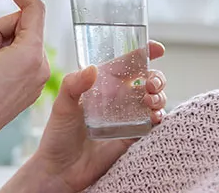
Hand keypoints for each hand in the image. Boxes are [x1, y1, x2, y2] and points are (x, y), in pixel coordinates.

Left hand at [26, 41, 165, 192]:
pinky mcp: (132, 136)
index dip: (145, 52)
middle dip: (156, 77)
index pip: (127, 63)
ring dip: (160, 96)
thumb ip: (73, 84)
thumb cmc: (58, 134)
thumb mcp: (62, 105)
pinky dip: (160, 118)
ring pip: (154, 100)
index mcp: (103, 84)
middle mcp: (118, 98)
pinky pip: (153, 124)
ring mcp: (127, 116)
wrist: (61, 169)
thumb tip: (92, 69)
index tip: (158, 49)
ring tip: (149, 101)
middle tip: (150, 84)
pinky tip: (155, 118)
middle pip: (147, 79)